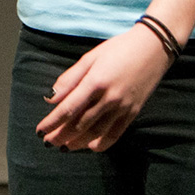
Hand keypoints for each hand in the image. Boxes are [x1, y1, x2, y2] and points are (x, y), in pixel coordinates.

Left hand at [34, 30, 171, 151]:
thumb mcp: (90, 58)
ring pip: (96, 132)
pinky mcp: (133, 112)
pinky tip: (90, 147)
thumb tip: (50, 98)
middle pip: (80, 124)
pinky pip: (116, 134)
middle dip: (61, 136)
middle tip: (48, 142)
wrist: (154, 47)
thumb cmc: (118, 49)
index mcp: (95, 82)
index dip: (52, 123)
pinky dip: (102, 144)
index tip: (40, 131)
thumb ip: (69, 79)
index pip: (68, 109)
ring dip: (77, 143)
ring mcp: (123, 107)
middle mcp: (109, 98)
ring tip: (64, 147)